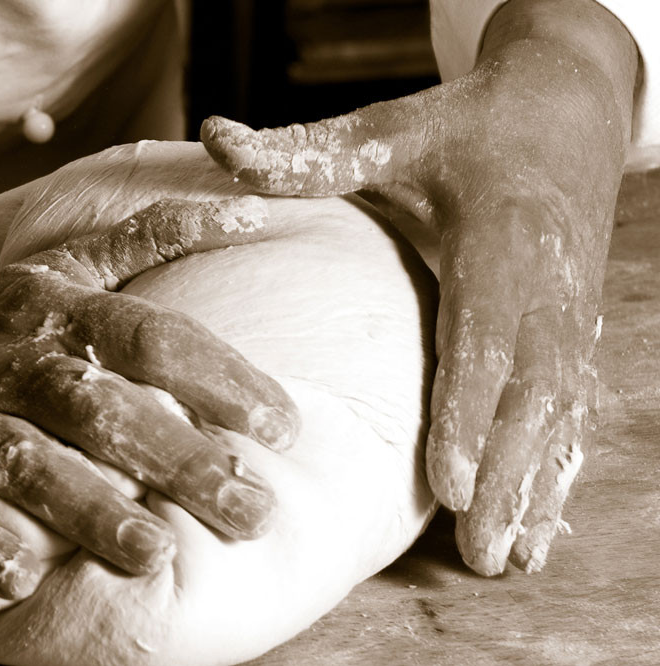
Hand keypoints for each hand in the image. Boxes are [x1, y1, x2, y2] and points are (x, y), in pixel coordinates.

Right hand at [0, 196, 298, 597]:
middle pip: (96, 407)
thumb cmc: (2, 314)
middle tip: (254, 513)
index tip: (285, 429)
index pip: (148, 337)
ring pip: (19, 460)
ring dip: (85, 506)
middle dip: (178, 460)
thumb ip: (155, 238)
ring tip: (155, 552)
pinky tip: (21, 579)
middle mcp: (5, 359)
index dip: (219, 378)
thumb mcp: (69, 265)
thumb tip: (252, 211)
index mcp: (55, 310)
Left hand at [200, 0, 637, 574]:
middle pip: (531, 393)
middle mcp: (546, 284)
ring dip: (537, 490)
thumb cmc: (463, 129)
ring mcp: (571, 313)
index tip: (446, 485)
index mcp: (499, 235)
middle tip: (475, 551)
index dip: (469, 411)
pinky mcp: (577, 332)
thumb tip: (212, 136)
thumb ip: (307, 154)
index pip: (484, 332)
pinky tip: (543, 530)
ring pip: (560, 414)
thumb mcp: (390, 132)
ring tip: (508, 561)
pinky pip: (575, 411)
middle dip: (506, 475)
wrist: (563, 112)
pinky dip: (558, 473)